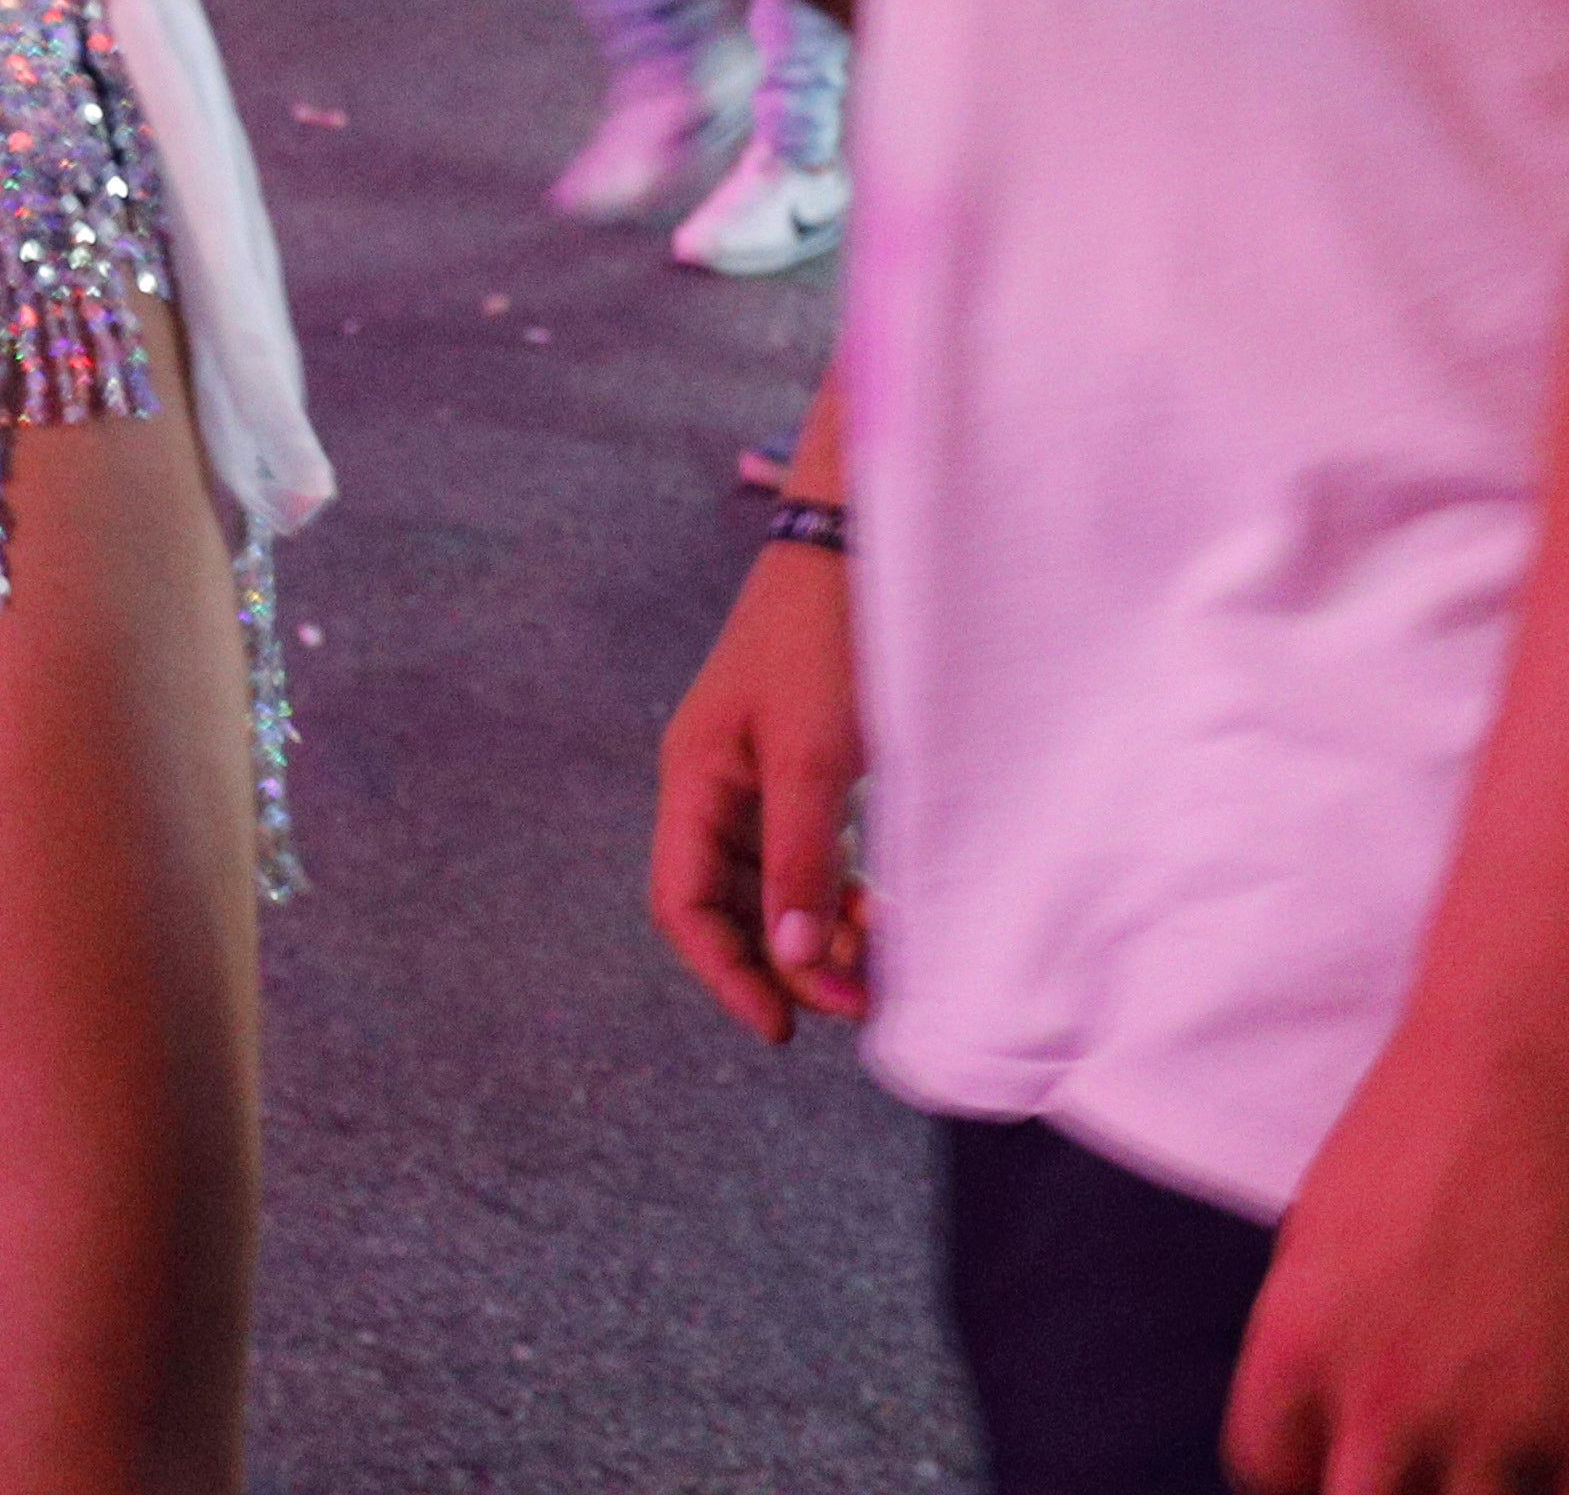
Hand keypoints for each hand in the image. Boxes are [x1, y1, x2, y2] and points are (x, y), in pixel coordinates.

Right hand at [649, 542, 868, 1040]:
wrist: (863, 539)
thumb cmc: (826, 636)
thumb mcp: (813, 754)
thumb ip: (799, 861)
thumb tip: (796, 965)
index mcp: (694, 778)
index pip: (681, 905)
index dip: (726, 974)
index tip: (784, 1029)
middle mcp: (716, 784)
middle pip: (729, 906)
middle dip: (788, 963)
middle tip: (863, 1001)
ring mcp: (760, 775)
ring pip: (776, 886)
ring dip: (822, 932)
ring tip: (886, 958)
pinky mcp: (806, 765)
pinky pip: (812, 854)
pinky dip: (844, 892)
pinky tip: (886, 910)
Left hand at [1223, 1034, 1568, 1494]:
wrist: (1539, 1064)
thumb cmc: (1433, 1126)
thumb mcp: (1324, 1232)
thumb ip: (1323, 1336)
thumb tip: (1337, 1412)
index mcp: (1298, 1348)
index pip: (1271, 1477)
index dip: (1310, 1486)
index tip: (1349, 1470)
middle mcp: (1380, 1401)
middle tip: (1440, 1467)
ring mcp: (1491, 1424)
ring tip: (1519, 1465)